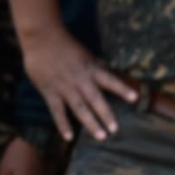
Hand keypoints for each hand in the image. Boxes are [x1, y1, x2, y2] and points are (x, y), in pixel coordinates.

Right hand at [23, 26, 137, 141]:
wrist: (40, 36)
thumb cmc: (67, 47)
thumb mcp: (86, 55)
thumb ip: (99, 68)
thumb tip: (115, 74)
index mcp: (90, 69)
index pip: (109, 80)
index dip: (121, 89)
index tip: (135, 98)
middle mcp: (79, 79)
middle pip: (94, 99)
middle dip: (105, 114)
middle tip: (115, 129)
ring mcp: (64, 86)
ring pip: (79, 107)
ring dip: (90, 123)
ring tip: (101, 137)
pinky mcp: (49, 91)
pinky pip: (57, 110)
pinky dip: (62, 124)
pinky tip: (69, 137)